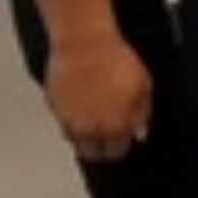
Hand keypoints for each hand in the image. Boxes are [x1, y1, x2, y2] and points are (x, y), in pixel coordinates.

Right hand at [44, 31, 151, 162]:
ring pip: (75, 141)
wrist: (86, 44)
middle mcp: (90, 130)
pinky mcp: (54, 109)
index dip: (121, 145)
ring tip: (93, 121)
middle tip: (107, 134)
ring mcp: (69, 121)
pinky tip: (79, 108)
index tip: (122, 139)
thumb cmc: (117, 61)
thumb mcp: (143, 85)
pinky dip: (70, 122)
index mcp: (115, 126)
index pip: (117, 151)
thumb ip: (142, 113)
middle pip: (93, 153)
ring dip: (84, 136)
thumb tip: (140, 133)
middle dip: (101, 147)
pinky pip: (62, 123)